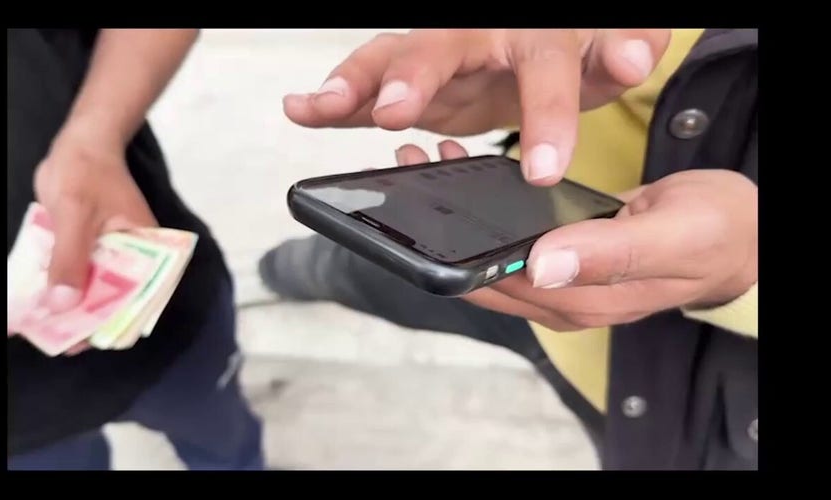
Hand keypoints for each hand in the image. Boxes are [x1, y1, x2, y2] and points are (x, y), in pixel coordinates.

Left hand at [31, 124, 156, 353]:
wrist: (80, 142)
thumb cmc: (87, 172)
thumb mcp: (76, 216)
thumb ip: (71, 259)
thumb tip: (63, 305)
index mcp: (147, 250)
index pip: (139, 295)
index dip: (115, 322)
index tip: (87, 341)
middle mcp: (132, 256)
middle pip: (114, 297)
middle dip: (87, 318)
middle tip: (58, 339)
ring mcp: (109, 253)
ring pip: (92, 288)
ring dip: (69, 306)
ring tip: (43, 328)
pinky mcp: (89, 248)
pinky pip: (76, 273)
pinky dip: (57, 286)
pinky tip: (35, 302)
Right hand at [286, 29, 669, 183]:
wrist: (543, 39)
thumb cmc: (576, 49)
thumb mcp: (609, 53)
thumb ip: (623, 50)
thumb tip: (635, 53)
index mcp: (535, 31)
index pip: (543, 69)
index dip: (543, 118)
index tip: (539, 169)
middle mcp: (476, 34)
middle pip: (439, 45)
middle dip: (414, 77)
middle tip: (395, 110)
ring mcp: (438, 55)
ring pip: (390, 58)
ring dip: (355, 84)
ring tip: (320, 106)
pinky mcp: (413, 81)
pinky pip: (370, 84)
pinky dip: (337, 98)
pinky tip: (302, 108)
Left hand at [393, 142, 757, 330]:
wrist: (740, 234)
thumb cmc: (713, 235)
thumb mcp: (670, 238)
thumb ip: (607, 255)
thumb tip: (542, 266)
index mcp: (578, 301)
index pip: (492, 287)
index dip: (449, 252)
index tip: (419, 202)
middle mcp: (561, 298)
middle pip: (478, 272)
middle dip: (439, 228)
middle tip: (412, 169)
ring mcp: (561, 280)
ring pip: (490, 254)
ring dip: (457, 214)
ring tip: (429, 162)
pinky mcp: (565, 258)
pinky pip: (512, 240)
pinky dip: (486, 210)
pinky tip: (471, 171)